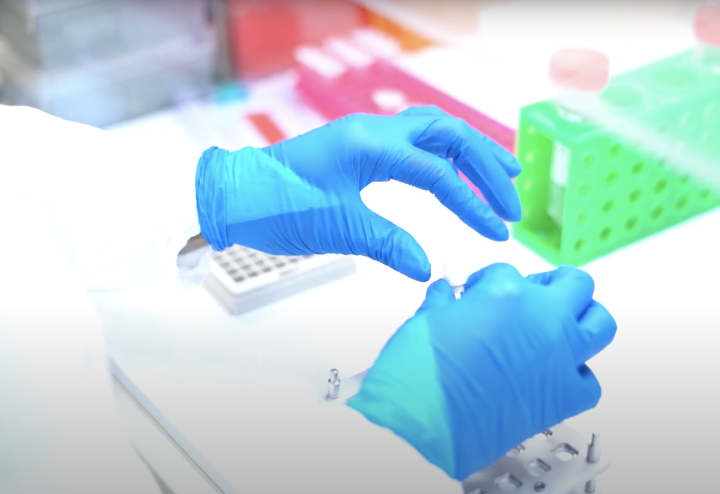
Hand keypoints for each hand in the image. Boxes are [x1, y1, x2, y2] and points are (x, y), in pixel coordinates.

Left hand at [195, 107, 520, 280]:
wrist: (235, 196)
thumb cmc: (276, 206)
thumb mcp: (337, 229)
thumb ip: (387, 244)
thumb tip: (426, 267)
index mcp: (371, 145)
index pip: (439, 173)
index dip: (472, 205)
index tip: (496, 232)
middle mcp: (374, 130)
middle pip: (449, 137)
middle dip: (486, 168)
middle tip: (512, 200)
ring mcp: (367, 135)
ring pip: (434, 131)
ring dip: (470, 152)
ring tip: (503, 172)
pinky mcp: (360, 147)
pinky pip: (414, 141)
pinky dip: (442, 155)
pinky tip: (453, 169)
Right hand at [348, 264, 616, 479]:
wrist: (430, 420)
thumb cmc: (423, 369)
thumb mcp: (426, 320)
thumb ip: (443, 301)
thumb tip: (446, 293)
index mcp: (507, 292)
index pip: (508, 272)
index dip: (489, 281)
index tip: (478, 292)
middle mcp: (543, 318)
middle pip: (574, 283)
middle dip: (554, 284)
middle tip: (535, 293)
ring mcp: (560, 355)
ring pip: (600, 322)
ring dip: (584, 318)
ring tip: (563, 324)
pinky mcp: (565, 395)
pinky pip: (589, 380)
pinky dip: (577, 374)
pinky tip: (555, 374)